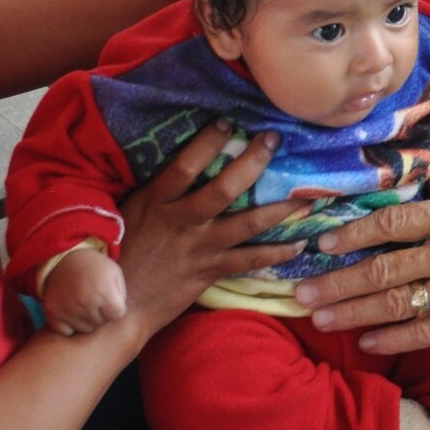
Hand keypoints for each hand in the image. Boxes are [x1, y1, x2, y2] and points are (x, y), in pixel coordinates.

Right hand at [40, 250, 128, 336]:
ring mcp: (67, 309)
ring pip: (85, 329)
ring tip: (83, 302)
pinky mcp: (52, 313)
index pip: (117, 315)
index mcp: (103, 291)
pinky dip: (69, 325)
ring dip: (87, 319)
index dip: (115, 306)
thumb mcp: (115, 273)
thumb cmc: (95, 267)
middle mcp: (84, 302)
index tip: (109, 298)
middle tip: (94, 298)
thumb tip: (117, 317)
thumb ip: (122, 295)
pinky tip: (71, 310)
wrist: (64, 257)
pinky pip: (67, 331)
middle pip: (101, 323)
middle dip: (101, 313)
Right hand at [113, 121, 308, 339]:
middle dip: (253, 162)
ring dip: (280, 209)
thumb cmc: (124, 253)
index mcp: (157, 201)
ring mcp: (200, 248)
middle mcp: (182, 221)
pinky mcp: (211, 271)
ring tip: (307, 196)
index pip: (185, 165)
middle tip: (274, 141)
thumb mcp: (132, 212)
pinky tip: (299, 243)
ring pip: (248, 223)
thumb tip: (186, 158)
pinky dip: (278, 252)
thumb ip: (158, 189)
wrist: (122, 306)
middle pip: (224, 188)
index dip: (208, 142)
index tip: (228, 122)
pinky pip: (251, 259)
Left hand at [292, 169, 429, 352]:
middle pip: (381, 269)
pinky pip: (424, 334)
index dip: (351, 231)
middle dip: (335, 282)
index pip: (391, 221)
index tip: (320, 239)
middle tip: (300, 291)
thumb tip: (420, 173)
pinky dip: (391, 339)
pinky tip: (366, 341)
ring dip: (350, 313)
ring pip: (393, 306)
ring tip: (319, 318)